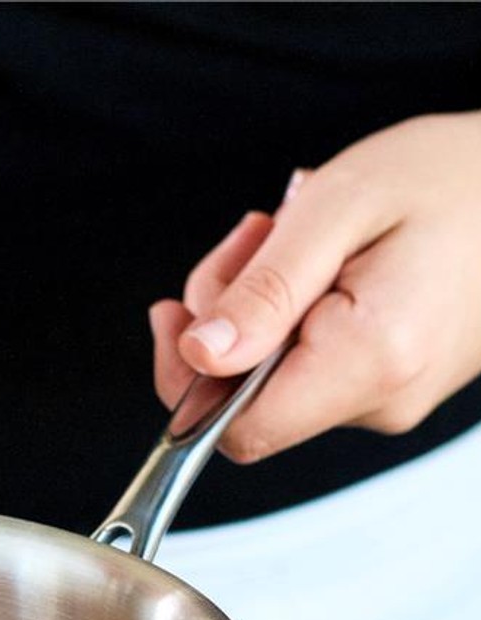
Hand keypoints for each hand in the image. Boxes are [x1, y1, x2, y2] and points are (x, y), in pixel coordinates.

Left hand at [150, 111, 480, 462]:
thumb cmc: (452, 177)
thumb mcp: (338, 208)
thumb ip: (264, 291)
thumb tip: (200, 356)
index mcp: (371, 360)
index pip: (234, 430)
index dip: (187, 379)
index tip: (180, 313)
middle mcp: (385, 398)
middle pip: (245, 399)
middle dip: (225, 319)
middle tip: (255, 238)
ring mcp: (392, 397)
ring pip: (272, 377)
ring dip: (257, 306)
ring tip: (292, 233)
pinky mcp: (392, 383)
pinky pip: (309, 364)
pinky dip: (293, 313)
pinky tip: (320, 259)